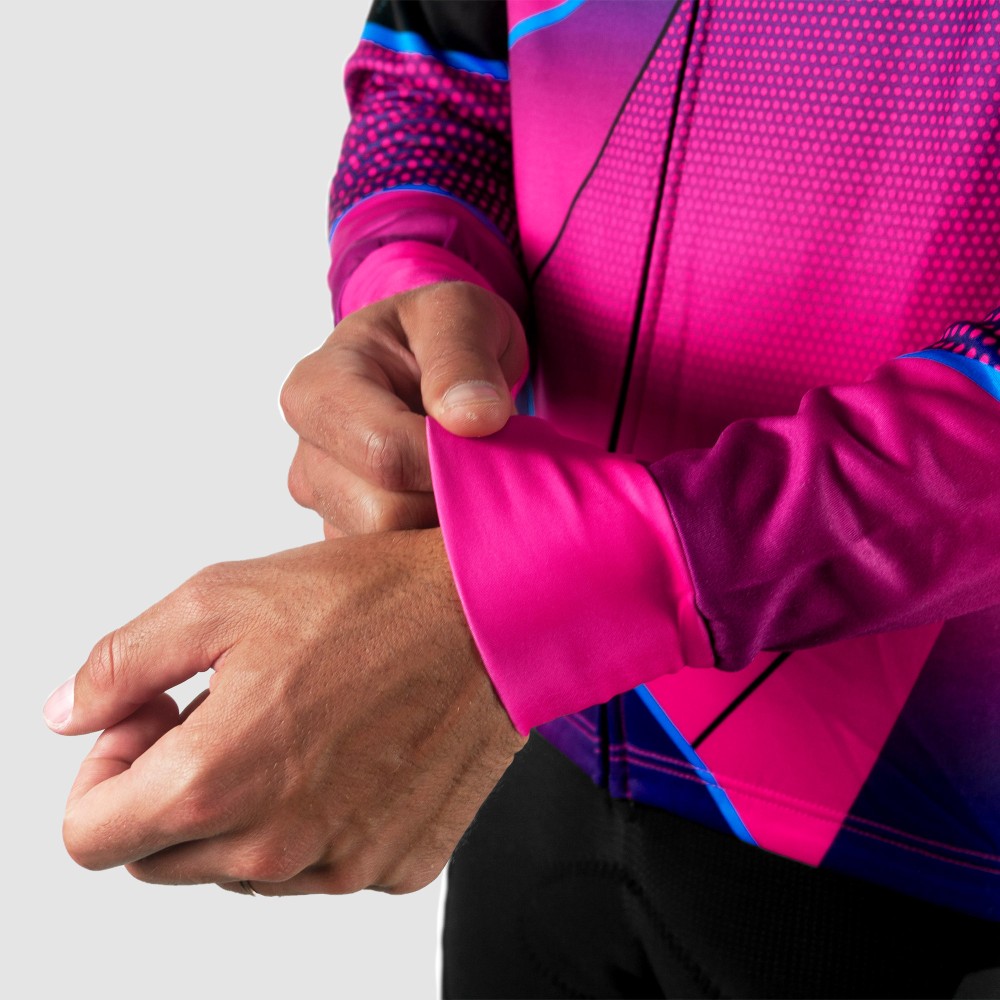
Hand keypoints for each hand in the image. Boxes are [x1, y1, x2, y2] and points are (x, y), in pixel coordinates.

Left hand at [47, 530, 524, 894]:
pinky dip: (312, 820)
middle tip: (221, 710)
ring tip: (292, 723)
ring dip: (243, 807)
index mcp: (215, 781)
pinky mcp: (393, 864)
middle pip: (159, 859)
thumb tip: (69, 713)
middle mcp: (274, 844)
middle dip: (169, 788)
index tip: (150, 724)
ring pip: (239, 868)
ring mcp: (339, 864)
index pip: (90, 839)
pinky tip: (344, 750)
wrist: (494, 618)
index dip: (102, 773)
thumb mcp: (221, 598)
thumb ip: (122, 664)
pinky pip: (317, 866)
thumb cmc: (374, 601)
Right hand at [280, 281, 527, 536]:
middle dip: (450, 497)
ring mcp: (326, 501)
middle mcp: (309, 453)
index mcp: (318, 389)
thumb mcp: (458, 313)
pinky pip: (397, 568)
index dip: (450, 462)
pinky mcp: (350, 535)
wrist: (433, 361)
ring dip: (445, 524)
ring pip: (391, 550)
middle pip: (383, 513)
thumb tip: (473, 418)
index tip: (494, 446)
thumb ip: (462, 357)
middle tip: (493, 466)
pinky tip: (456, 506)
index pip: (383, 452)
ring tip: (473, 480)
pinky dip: (435, 545)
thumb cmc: (439, 332)